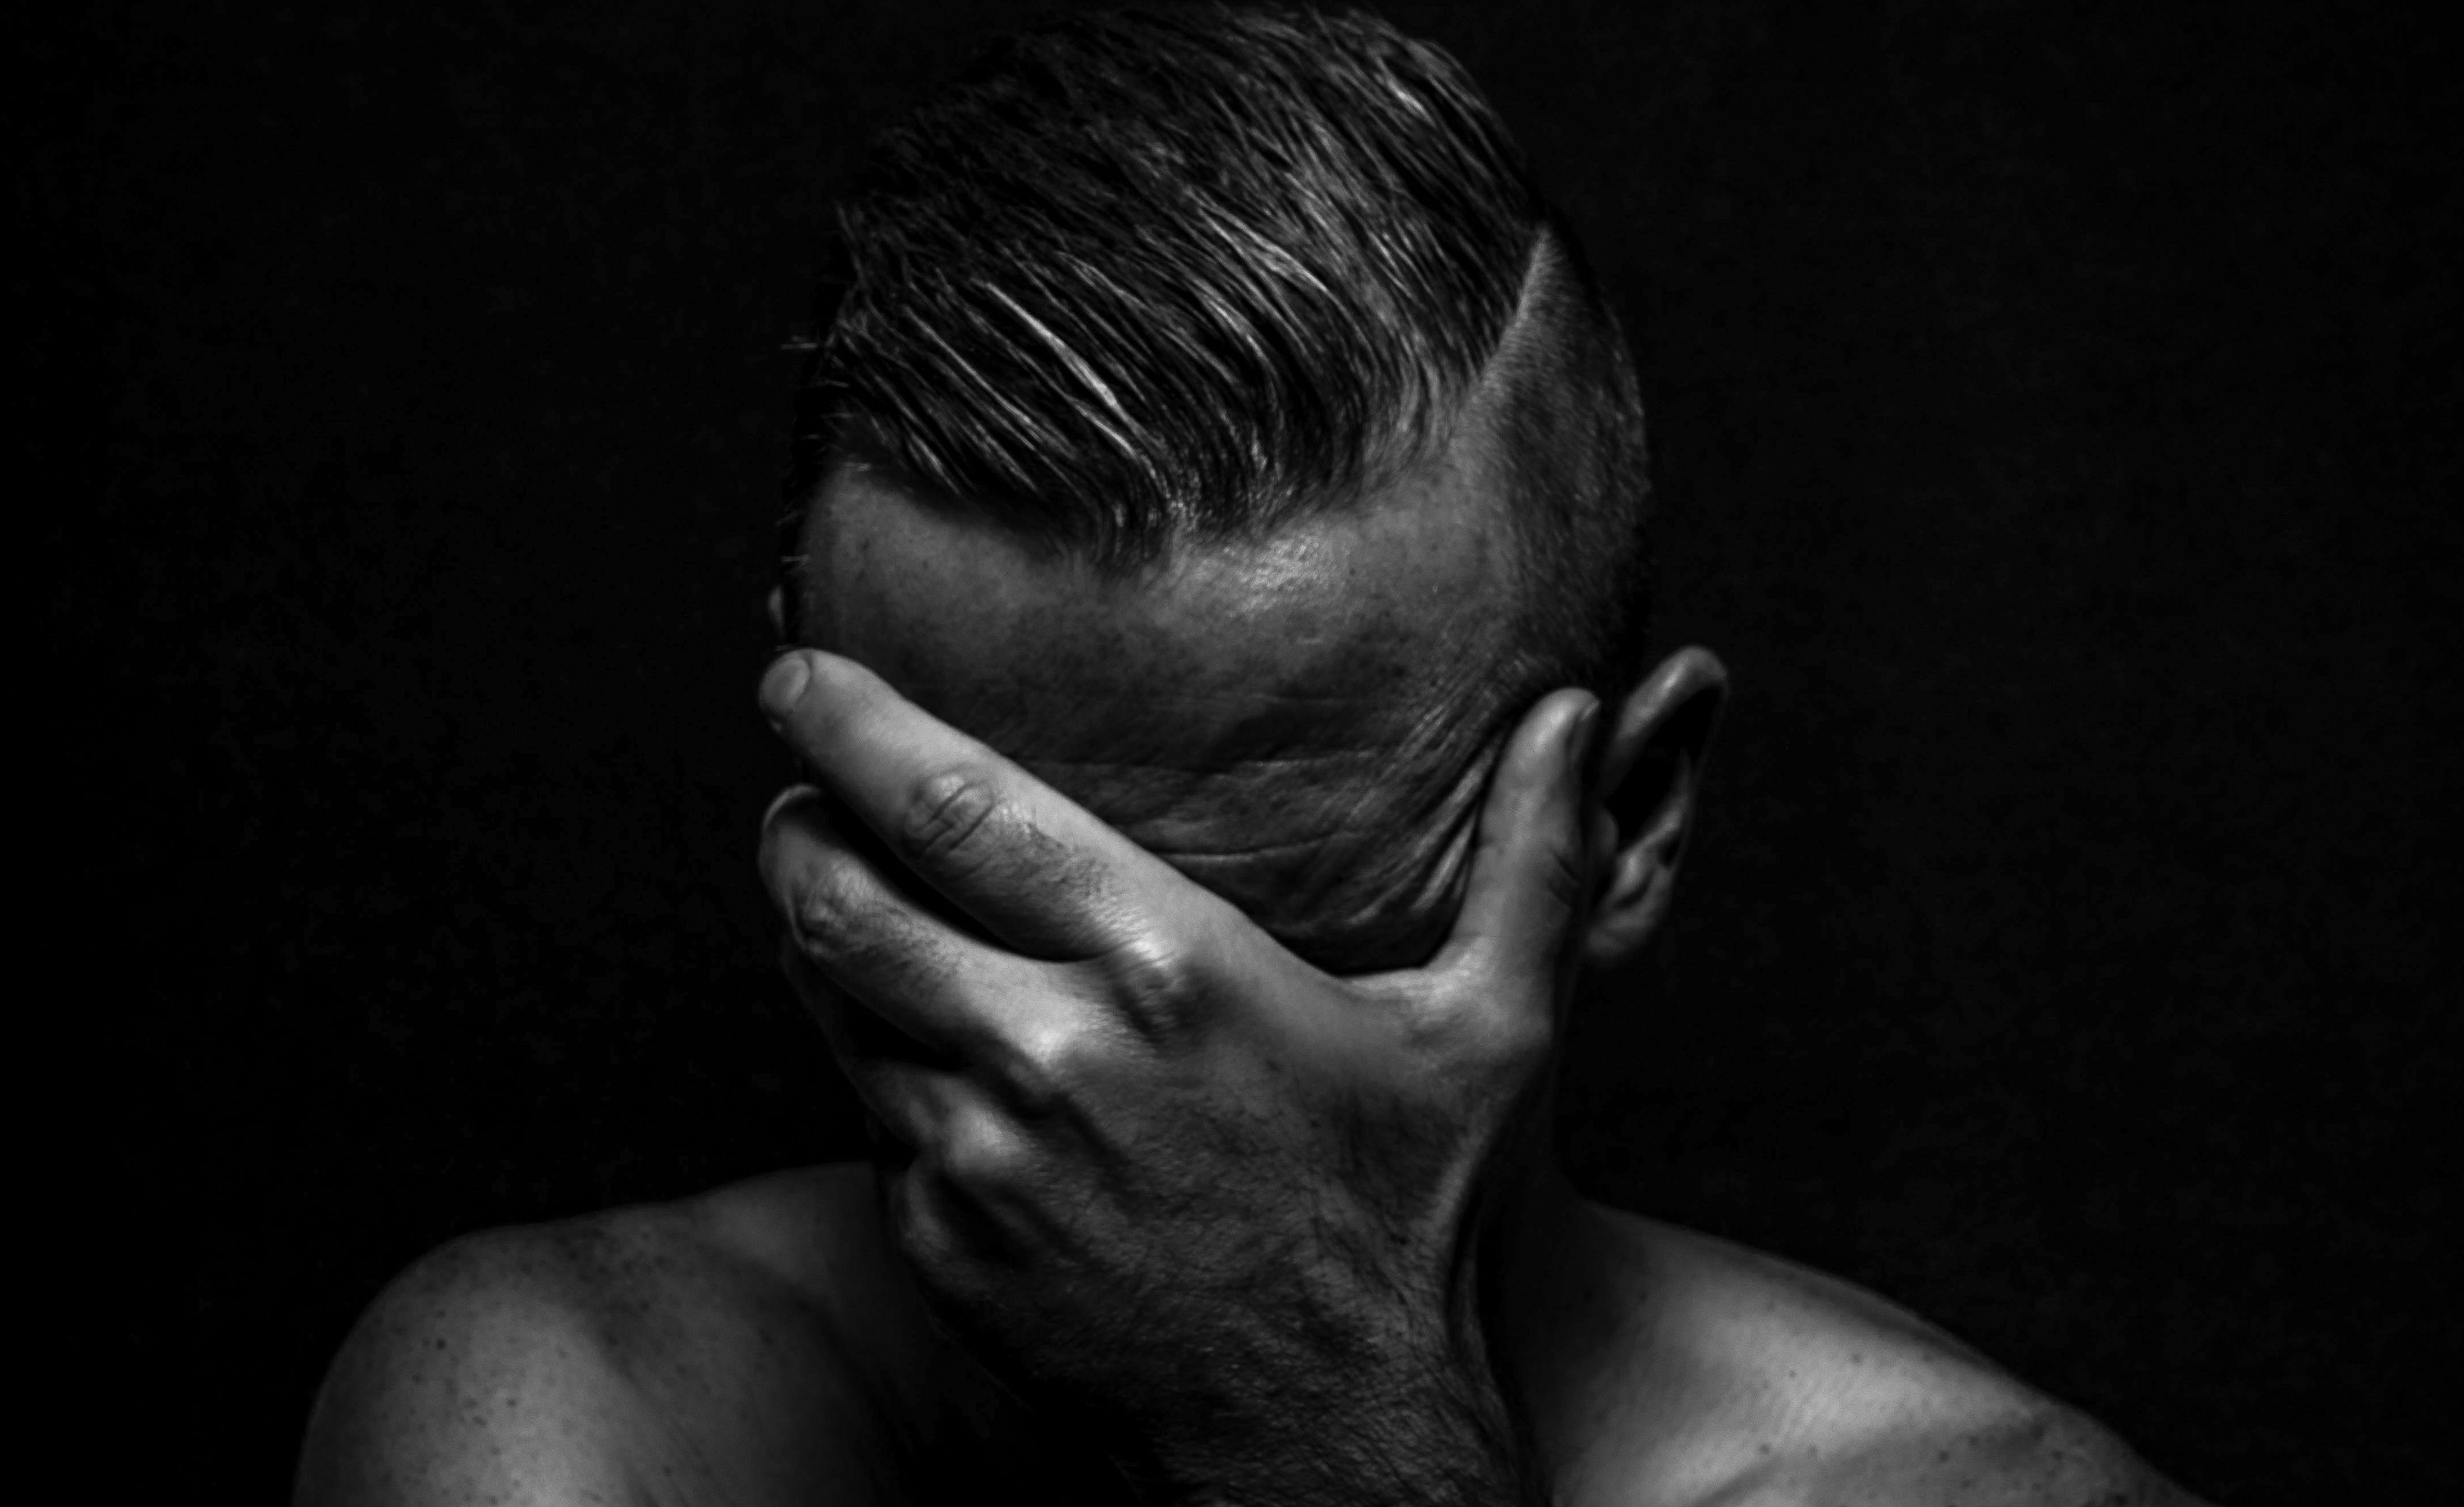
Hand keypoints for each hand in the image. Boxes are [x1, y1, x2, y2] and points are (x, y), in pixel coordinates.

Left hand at [756, 650, 1596, 1505]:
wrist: (1332, 1440)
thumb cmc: (1411, 1223)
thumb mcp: (1495, 1031)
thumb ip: (1533, 857)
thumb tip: (1577, 710)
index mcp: (1169, 968)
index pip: (953, 805)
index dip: (852, 725)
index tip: (801, 675)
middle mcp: (1052, 1052)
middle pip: (841, 894)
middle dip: (793, 822)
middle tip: (793, 784)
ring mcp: (982, 1158)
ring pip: (831, 1003)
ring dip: (810, 931)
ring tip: (824, 882)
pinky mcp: (944, 1244)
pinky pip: (866, 1116)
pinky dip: (869, 1058)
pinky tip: (911, 1037)